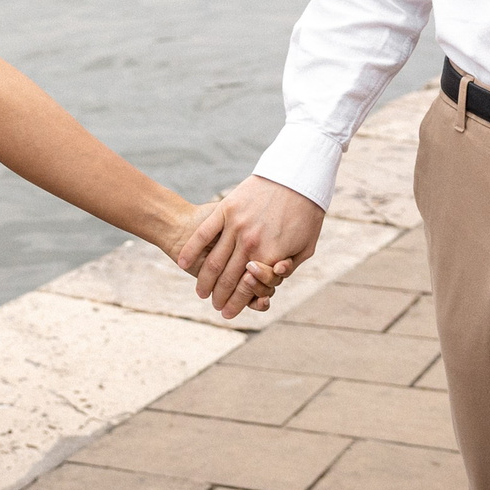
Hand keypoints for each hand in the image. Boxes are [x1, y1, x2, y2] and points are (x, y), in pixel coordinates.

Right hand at [177, 176, 326, 317]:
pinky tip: (182, 263)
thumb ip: (289, 268)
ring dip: (205, 281)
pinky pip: (204, 233)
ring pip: (214, 261)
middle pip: (227, 279)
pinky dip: (191, 250)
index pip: (247, 289)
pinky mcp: (226, 209)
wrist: (297, 175)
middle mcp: (250, 243)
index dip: (236, 305)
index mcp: (270, 255)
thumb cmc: (306, 212)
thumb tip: (274, 280)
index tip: (228, 313)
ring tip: (201, 292)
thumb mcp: (306, 247)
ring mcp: (235, 225)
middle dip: (219, 298)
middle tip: (215, 307)